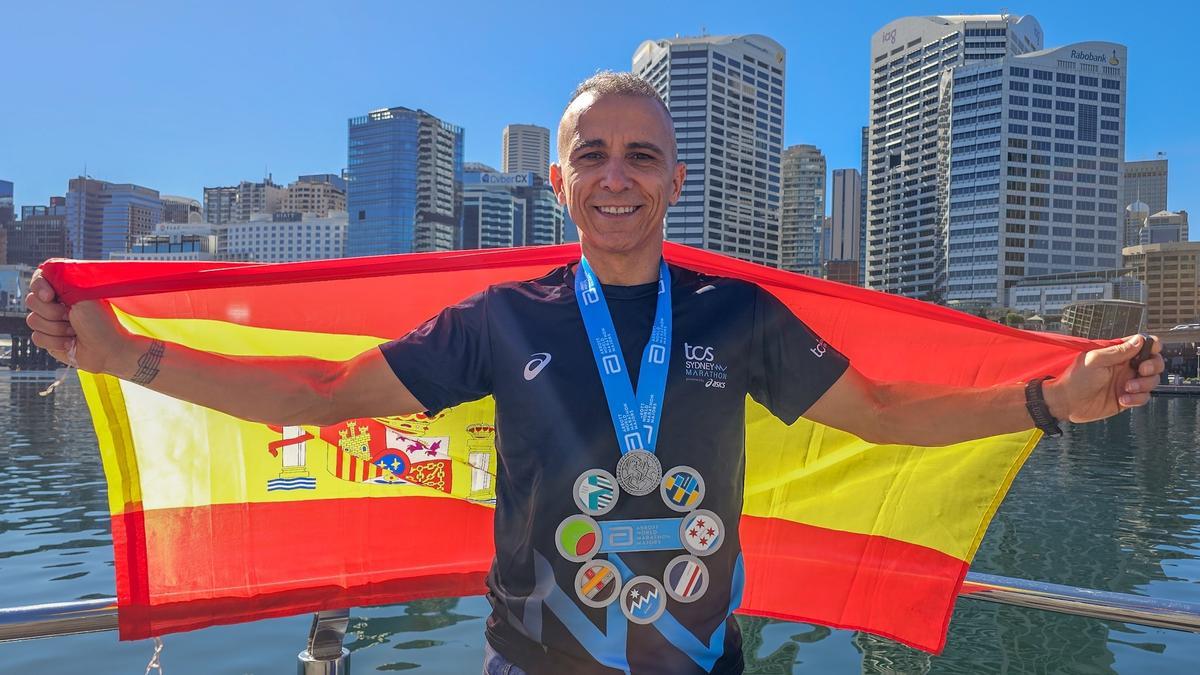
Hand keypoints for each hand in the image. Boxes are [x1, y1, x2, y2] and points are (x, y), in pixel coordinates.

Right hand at [24, 270, 131, 373]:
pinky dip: (55, 342)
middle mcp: (56, 304)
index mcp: (65, 290)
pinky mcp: (48, 339)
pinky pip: (36, 337)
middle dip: (53, 312)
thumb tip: (46, 268)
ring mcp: (51, 322)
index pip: (39, 279)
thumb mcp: (84, 295)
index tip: (51, 296)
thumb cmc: (102, 322)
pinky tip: (70, 343)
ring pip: (33, 320)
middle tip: (71, 316)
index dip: (40, 287)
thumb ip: (63, 280)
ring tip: (75, 331)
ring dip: (57, 328)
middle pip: (32, 301)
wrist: (108, 349)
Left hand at [1046, 334, 1164, 423]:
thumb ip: (1118, 351)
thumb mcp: (1095, 360)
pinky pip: (1143, 397)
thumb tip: (1139, 340)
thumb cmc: (1074, 378)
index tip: (1151, 351)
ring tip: (1127, 388)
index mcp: (1118, 354)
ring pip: (1152, 380)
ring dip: (1144, 384)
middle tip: (1142, 370)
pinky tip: (1123, 399)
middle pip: (1154, 362)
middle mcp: (1125, 367)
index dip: (1152, 346)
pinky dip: (1137, 398)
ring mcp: (1127, 382)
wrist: (1066, 403)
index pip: (1143, 345)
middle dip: (1153, 366)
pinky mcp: (1127, 398)